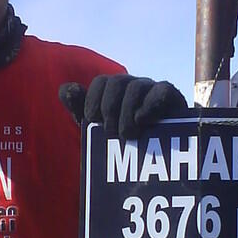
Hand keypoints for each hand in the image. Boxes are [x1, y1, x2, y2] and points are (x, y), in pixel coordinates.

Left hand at [58, 75, 187, 138]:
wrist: (160, 155)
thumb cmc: (125, 139)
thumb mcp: (97, 127)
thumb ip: (79, 108)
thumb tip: (65, 89)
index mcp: (115, 90)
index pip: (101, 82)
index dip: (92, 99)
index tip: (91, 119)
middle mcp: (133, 85)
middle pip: (117, 82)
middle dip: (109, 108)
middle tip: (110, 133)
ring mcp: (153, 89)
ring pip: (136, 87)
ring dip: (127, 112)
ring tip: (127, 135)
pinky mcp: (172, 98)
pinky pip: (162, 90)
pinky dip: (149, 104)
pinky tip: (142, 119)